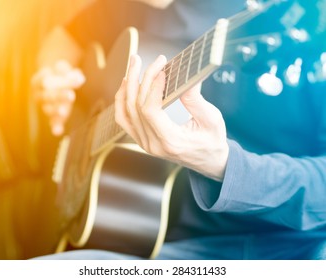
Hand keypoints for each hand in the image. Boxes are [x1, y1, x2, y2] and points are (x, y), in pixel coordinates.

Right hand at [32, 60, 84, 135]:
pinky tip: (57, 132)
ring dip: (57, 111)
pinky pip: (54, 122)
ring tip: (63, 111)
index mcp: (37, 82)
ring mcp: (46, 107)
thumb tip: (77, 77)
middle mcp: (39, 96)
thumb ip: (67, 71)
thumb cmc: (60, 73)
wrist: (57, 81)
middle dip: (59, 96)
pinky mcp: (54, 116)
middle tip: (71, 95)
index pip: (41, 80)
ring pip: (50, 110)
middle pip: (48, 96)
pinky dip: (56, 127)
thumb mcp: (63, 68)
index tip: (51, 74)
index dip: (45, 78)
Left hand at [115, 54, 228, 181]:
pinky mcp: (142, 139)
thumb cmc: (212, 142)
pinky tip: (127, 86)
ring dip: (128, 86)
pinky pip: (124, 119)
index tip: (162, 69)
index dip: (153, 86)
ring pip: (126, 111)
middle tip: (149, 60)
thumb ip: (195, 100)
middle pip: (136, 107)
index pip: (151, 110)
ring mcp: (144, 143)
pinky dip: (122, 101)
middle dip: (141, 79)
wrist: (209, 161)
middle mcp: (152, 144)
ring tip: (134, 66)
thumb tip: (184, 78)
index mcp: (170, 141)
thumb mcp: (211, 120)